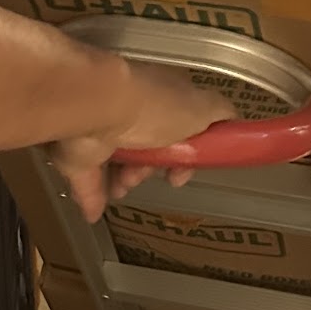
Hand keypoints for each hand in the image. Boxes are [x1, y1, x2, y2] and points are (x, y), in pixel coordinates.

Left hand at [49, 63, 231, 221]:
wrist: (99, 107)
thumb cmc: (155, 107)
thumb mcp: (203, 107)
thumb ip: (221, 114)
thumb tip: (233, 121)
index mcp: (162, 95)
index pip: (179, 122)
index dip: (187, 148)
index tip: (186, 168)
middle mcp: (131, 108)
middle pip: (148, 144)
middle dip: (154, 166)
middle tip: (154, 175)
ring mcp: (101, 128)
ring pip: (118, 161)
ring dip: (126, 180)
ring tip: (126, 184)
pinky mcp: (77, 151)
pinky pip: (86, 179)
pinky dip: (91, 197)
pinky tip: (95, 214)